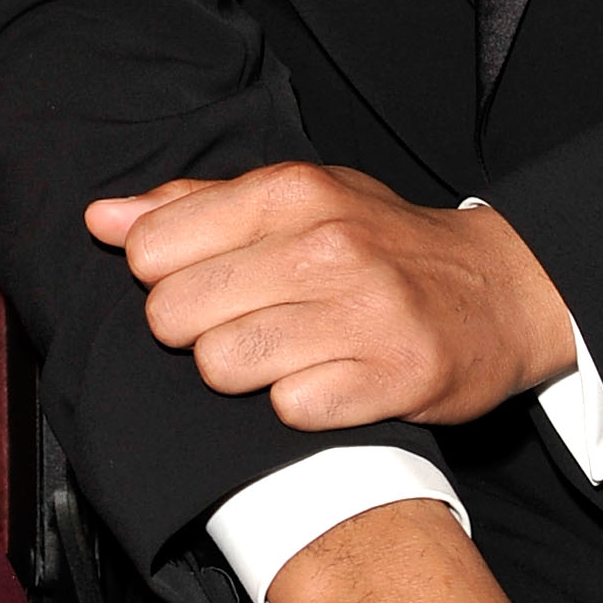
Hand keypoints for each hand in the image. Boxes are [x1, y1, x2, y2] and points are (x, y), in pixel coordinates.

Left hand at [87, 165, 574, 429]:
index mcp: (291, 193)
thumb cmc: (380, 243)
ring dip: (239, 372)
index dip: (160, 276)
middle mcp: (326, 246)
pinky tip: (324, 381)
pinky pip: (288, 409)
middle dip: (192, 330)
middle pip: (175, 314)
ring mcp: (362, 314)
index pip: (151, 248)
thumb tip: (101, 219)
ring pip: (221, 366)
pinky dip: (297, 405)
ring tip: (279, 355)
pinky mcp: (393, 378)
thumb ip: (194, 207)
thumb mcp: (297, 200)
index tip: (199, 281)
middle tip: (239, 325)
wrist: (501, 290)